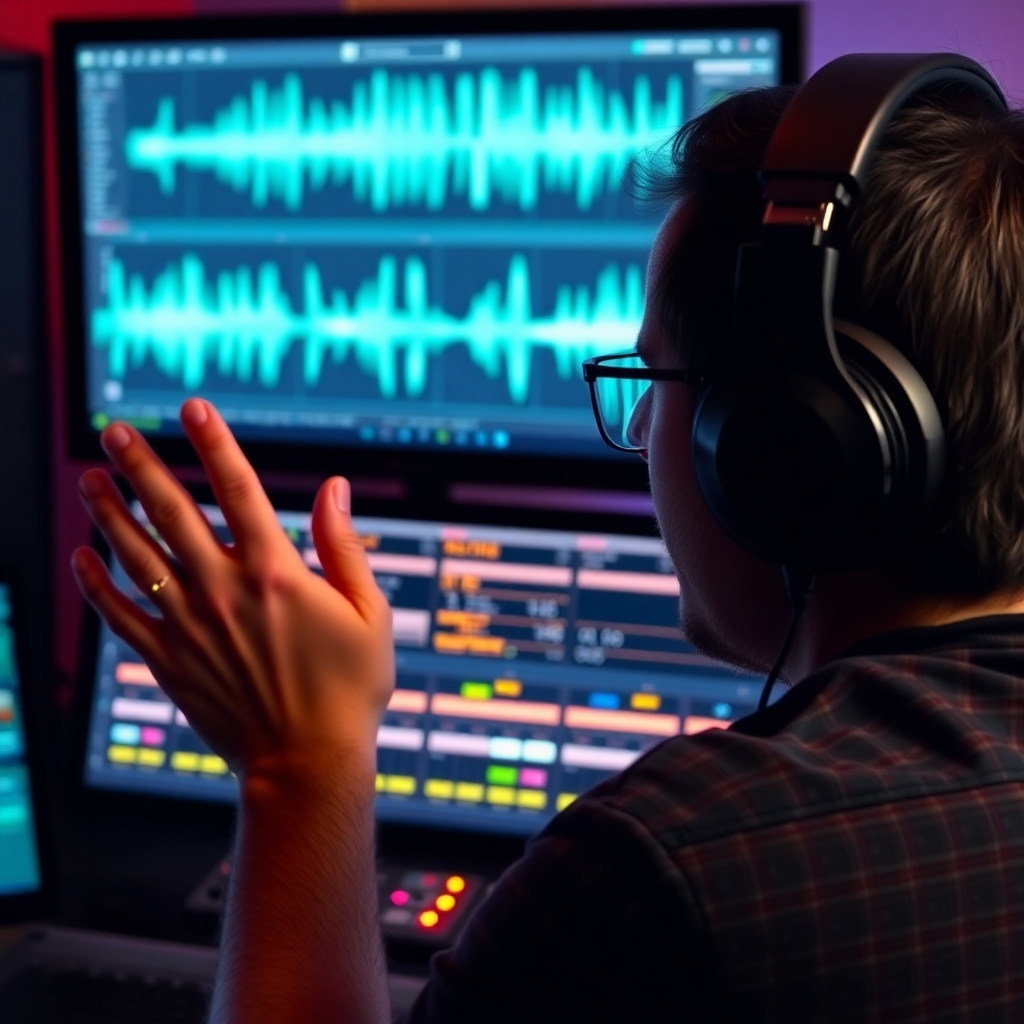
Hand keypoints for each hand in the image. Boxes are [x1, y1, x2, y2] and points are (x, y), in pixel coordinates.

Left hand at [71, 398, 394, 774]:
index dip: (214, 443)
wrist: (306, 764)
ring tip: (89, 478)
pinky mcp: (167, 662)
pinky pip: (118, 615)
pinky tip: (82, 555)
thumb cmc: (350, 689)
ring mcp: (189, 627)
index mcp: (276, 574)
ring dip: (108, 512)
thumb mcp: (368, 612)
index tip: (193, 408)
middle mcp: (224, 592)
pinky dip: (96, 583)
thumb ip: (344, 545)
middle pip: (171, 512)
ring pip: (136, 556)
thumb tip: (334, 487)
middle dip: (140, 466)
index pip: (238, 489)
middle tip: (115, 431)